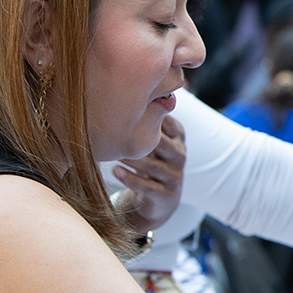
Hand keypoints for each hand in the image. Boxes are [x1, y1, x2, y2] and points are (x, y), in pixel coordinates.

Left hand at [112, 115, 186, 235]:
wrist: (158, 201)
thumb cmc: (150, 162)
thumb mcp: (153, 140)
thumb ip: (146, 120)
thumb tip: (121, 91)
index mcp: (177, 137)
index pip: (167, 122)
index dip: (149, 115)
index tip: (125, 108)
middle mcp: (179, 155)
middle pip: (162, 144)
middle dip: (140, 139)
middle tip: (115, 131)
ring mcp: (175, 176)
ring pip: (153, 166)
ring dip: (132, 159)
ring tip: (113, 153)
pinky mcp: (166, 195)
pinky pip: (148, 187)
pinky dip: (130, 179)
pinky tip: (115, 171)